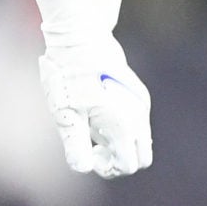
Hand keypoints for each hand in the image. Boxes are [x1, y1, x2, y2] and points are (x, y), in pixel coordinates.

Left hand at [38, 0, 153, 177]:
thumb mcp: (66, 112)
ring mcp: (141, 104)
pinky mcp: (137, 94)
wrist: (79, 36)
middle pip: (140, 157)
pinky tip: (96, 110)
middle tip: (91, 145)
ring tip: (90, 123)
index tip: (87, 151)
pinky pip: (136, 123)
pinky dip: (120, 128)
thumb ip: (76, 143)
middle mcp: (139, 115)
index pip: (128, 165)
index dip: (107, 167)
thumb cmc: (68, 75)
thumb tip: (83, 168)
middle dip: (117, 159)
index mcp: (124, 123)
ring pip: (139, 140)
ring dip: (118, 142)